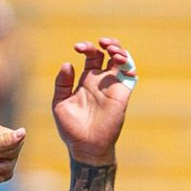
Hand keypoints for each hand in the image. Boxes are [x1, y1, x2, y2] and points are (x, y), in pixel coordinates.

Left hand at [52, 38, 135, 164]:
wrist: (86, 146)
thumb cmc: (71, 128)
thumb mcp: (60, 103)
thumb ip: (62, 84)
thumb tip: (67, 64)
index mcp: (85, 80)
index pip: (91, 56)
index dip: (87, 47)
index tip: (77, 48)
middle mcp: (100, 80)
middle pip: (108, 53)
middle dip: (106, 43)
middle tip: (101, 44)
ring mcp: (112, 86)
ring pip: (122, 60)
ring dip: (119, 50)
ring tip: (111, 50)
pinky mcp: (122, 94)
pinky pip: (130, 75)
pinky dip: (129, 64)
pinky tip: (121, 63)